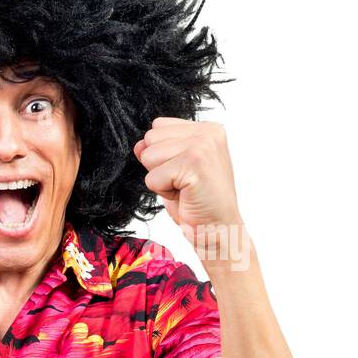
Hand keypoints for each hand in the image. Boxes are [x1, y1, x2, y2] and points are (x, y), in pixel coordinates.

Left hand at [133, 118, 242, 246]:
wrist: (219, 230)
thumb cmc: (199, 202)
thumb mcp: (176, 168)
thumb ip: (159, 150)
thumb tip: (138, 145)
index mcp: (207, 129)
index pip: (158, 127)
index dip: (163, 155)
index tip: (186, 173)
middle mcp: (208, 132)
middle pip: (150, 139)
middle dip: (159, 166)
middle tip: (185, 183)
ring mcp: (203, 145)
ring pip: (148, 156)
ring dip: (161, 179)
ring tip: (185, 189)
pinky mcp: (194, 163)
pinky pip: (153, 178)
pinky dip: (164, 192)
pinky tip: (186, 196)